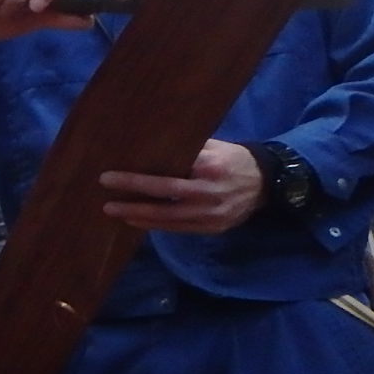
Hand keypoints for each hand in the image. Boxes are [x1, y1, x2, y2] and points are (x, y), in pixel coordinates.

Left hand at [99, 139, 264, 233]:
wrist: (266, 183)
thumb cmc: (232, 159)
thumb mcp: (212, 146)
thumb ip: (184, 149)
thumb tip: (147, 145)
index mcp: (208, 167)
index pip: (167, 174)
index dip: (137, 179)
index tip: (110, 177)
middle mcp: (210, 193)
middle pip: (164, 199)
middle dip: (133, 200)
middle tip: (106, 200)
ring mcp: (212, 214)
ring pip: (169, 219)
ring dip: (139, 216)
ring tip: (115, 211)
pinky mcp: (214, 228)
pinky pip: (179, 228)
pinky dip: (156, 225)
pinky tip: (137, 220)